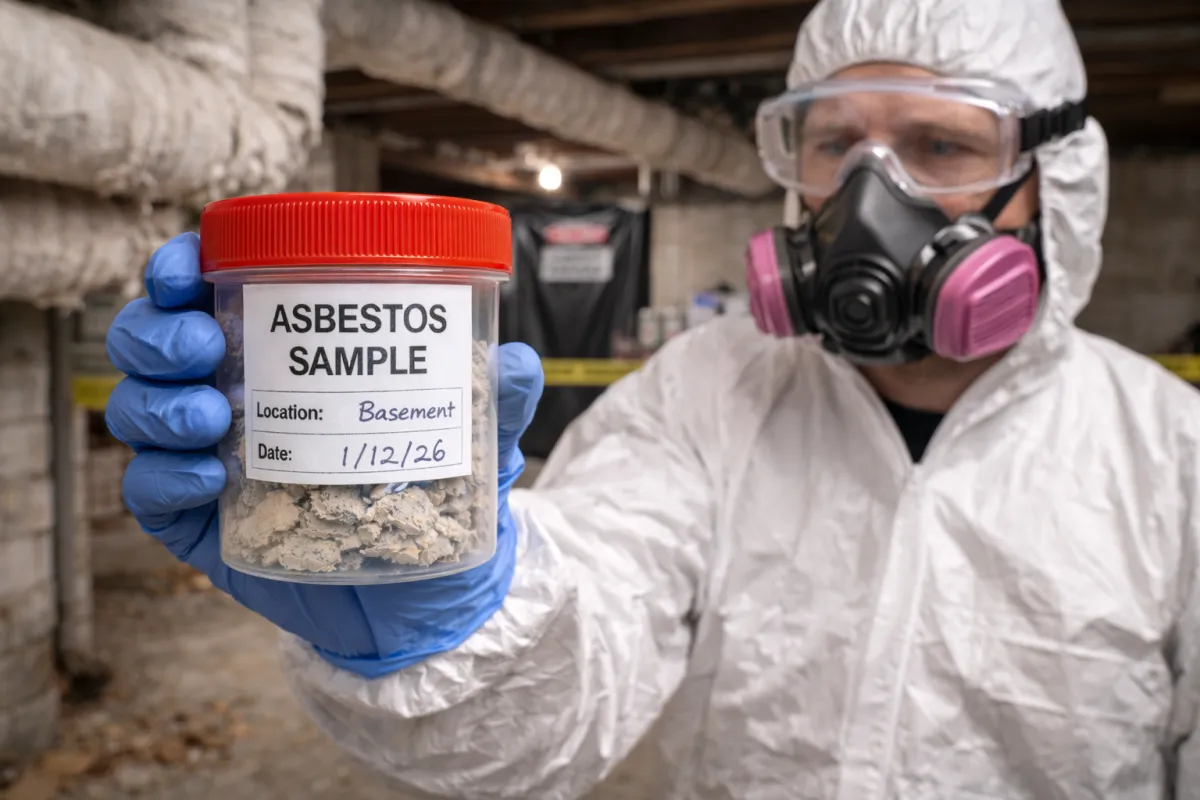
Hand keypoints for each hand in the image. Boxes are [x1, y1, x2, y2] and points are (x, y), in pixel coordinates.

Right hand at [105, 232, 543, 678]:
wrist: (421, 599)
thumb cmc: (433, 497)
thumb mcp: (472, 442)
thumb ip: (495, 397)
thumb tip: (515, 358)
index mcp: (283, 355)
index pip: (208, 289)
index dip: (179, 267)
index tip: (186, 267)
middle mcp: (232, 394)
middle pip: (152, 341)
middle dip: (159, 332)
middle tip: (203, 346)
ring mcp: (209, 458)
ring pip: (138, 408)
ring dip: (158, 402)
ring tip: (211, 415)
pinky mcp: (201, 523)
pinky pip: (148, 491)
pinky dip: (166, 477)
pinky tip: (211, 477)